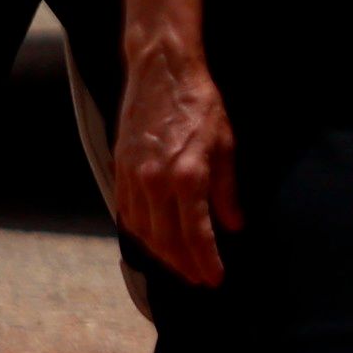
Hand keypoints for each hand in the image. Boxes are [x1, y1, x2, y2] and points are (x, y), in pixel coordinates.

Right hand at [113, 48, 239, 284]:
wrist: (162, 72)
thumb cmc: (200, 106)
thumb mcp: (226, 147)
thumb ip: (227, 191)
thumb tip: (233, 225)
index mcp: (187, 177)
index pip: (195, 235)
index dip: (206, 262)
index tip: (216, 279)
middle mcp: (155, 181)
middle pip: (165, 239)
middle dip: (183, 265)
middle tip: (199, 279)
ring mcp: (133, 175)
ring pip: (142, 229)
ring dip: (160, 253)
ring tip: (178, 264)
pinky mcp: (120, 166)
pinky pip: (126, 210)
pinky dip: (139, 231)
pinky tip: (151, 238)